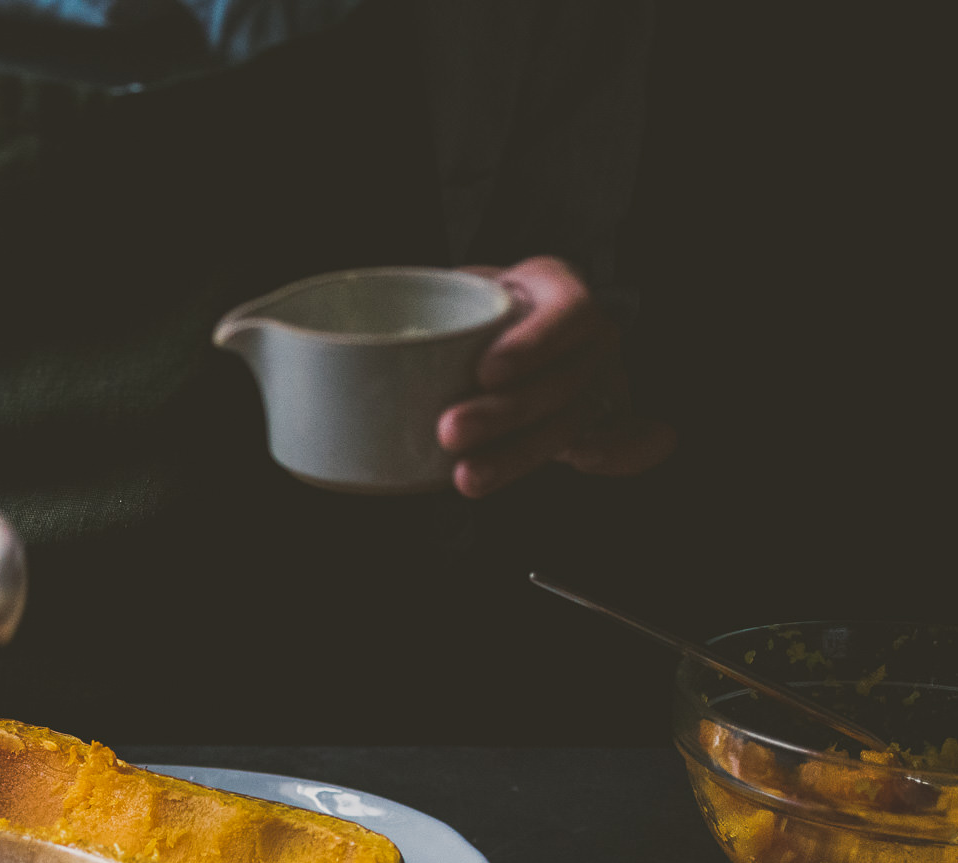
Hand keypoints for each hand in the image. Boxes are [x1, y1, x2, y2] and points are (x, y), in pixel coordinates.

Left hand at [438, 257, 674, 498]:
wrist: (527, 328)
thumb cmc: (486, 311)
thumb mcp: (460, 291)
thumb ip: (419, 304)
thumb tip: (330, 334)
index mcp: (558, 290)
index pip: (566, 314)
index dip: (532, 345)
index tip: (486, 372)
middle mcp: (590, 337)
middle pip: (562, 380)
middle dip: (506, 414)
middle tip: (451, 431)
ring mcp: (603, 380)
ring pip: (571, 422)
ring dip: (520, 455)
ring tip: (467, 476)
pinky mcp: (607, 419)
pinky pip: (627, 440)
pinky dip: (616, 455)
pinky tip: (582, 464)